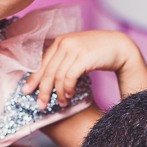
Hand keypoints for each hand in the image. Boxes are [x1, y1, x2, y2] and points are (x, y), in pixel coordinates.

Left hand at [22, 30, 146, 107]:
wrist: (120, 46)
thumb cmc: (98, 52)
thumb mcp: (78, 52)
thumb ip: (64, 59)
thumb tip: (49, 79)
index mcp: (60, 41)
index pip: (42, 62)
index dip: (33, 78)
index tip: (26, 91)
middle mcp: (64, 42)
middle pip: (47, 71)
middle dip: (42, 90)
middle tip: (40, 105)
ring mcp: (74, 48)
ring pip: (57, 76)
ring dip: (58, 93)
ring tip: (61, 103)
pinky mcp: (83, 56)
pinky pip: (69, 77)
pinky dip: (68, 89)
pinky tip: (70, 96)